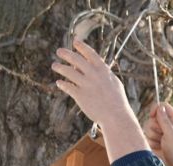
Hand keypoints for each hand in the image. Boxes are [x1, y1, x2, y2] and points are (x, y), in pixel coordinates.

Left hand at [51, 39, 147, 161]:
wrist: (116, 116)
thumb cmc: (117, 101)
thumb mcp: (114, 83)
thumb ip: (104, 74)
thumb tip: (95, 69)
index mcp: (103, 70)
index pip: (90, 53)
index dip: (82, 46)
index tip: (75, 42)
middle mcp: (93, 75)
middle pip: (76, 59)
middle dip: (66, 53)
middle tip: (59, 51)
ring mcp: (86, 84)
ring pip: (68, 71)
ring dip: (60, 67)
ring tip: (54, 65)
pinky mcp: (80, 95)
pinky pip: (67, 86)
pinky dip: (62, 84)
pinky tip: (59, 82)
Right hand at [143, 103, 172, 165]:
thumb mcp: (172, 134)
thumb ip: (164, 120)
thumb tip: (159, 107)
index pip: (163, 107)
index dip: (156, 109)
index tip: (152, 115)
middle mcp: (166, 125)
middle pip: (153, 117)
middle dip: (155, 126)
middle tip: (162, 135)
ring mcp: (159, 133)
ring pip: (148, 127)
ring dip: (153, 136)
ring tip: (161, 143)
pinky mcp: (153, 141)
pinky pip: (146, 136)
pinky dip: (151, 142)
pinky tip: (158, 148)